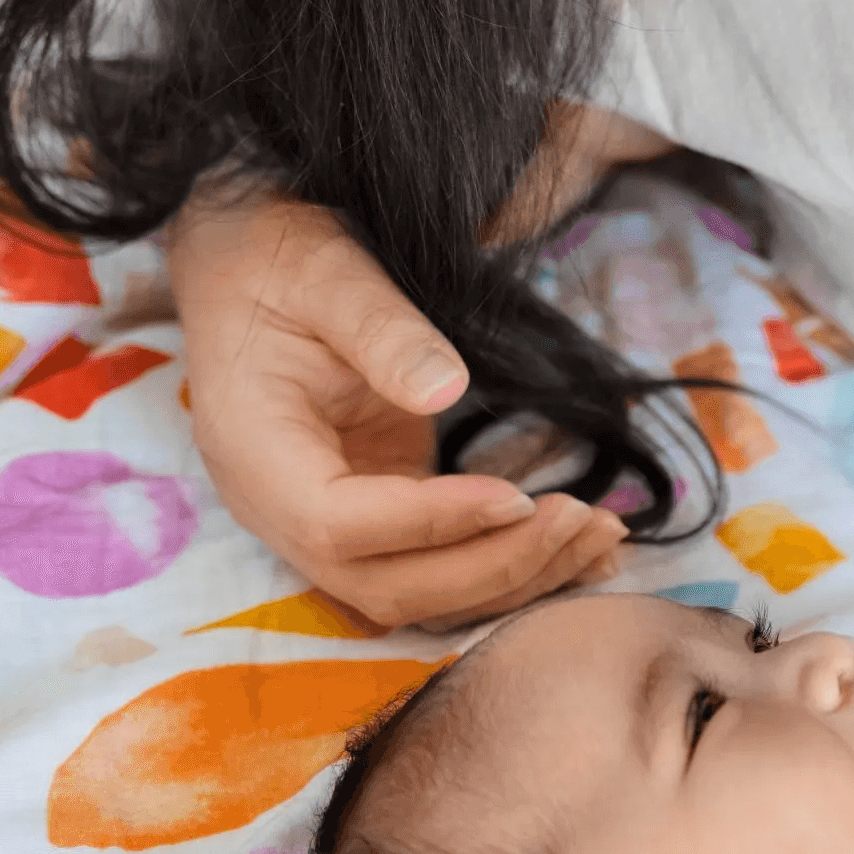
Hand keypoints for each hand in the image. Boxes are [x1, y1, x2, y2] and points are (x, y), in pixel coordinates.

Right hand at [166, 188, 625, 627]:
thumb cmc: (277, 258)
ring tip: (604, 535)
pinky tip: (583, 557)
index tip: (519, 496)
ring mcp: (326, 524)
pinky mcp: (375, 519)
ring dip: (516, 578)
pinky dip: (511, 571)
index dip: (432, 523)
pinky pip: (441, 569)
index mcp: (253, 451)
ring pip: (421, 595)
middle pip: (386, 584)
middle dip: (493, 565)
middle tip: (586, 520)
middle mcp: (280, 510)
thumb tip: (446, 387)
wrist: (248, 266)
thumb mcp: (324, 269)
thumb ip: (380, 327)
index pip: (339, 524)